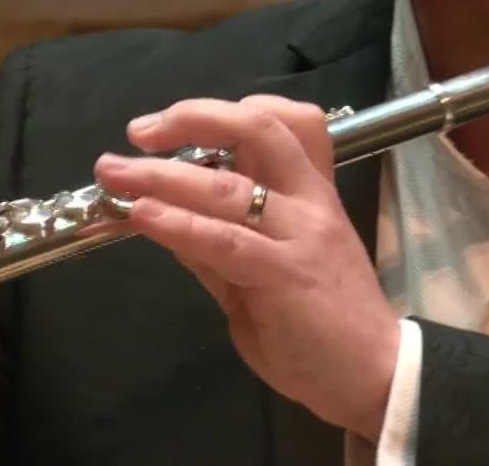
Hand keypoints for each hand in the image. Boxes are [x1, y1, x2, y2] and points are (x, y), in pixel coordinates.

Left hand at [93, 95, 399, 441]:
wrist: (375, 377)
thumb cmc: (324, 328)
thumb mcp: (265, 277)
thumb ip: (220, 248)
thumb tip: (168, 217)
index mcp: (311, 193)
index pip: (286, 122)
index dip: (227, 111)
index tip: (172, 124)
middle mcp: (309, 201)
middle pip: (258, 129)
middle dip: (191, 118)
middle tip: (139, 131)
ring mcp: (300, 234)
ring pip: (228, 185)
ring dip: (160, 175)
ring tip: (114, 173)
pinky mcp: (285, 274)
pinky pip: (223, 239)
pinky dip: (176, 222)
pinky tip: (141, 215)